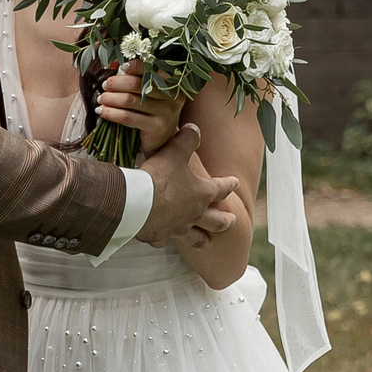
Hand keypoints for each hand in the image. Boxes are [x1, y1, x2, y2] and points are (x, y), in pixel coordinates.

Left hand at [95, 61, 185, 158]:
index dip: (135, 65)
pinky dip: (111, 113)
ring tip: (100, 99)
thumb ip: (135, 76)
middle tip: (105, 85)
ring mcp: (167, 112)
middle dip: (116, 83)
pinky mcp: (157, 127)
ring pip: (130, 100)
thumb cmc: (151, 111)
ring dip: (110, 98)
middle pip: (137, 84)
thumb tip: (112, 62)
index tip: (120, 68)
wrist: (161, 141)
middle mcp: (173, 95)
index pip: (152, 68)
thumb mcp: (148, 93)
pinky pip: (128, 116)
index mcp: (173, 82)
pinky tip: (102, 111)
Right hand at [133, 125, 241, 246]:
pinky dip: (165, 239)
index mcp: (202, 193)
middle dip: (225, 220)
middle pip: (216, 220)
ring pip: (196, 238)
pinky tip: (164, 239)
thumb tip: (194, 128)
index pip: (222, 189)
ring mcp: (178, 228)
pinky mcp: (159, 235)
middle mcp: (194, 214)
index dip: (230, 184)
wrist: (136, 203)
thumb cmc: (158, 177)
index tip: (235, 183)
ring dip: (204, 240)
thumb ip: (187, 139)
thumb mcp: (174, 151)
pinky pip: (165, 240)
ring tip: (208, 243)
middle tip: (232, 220)